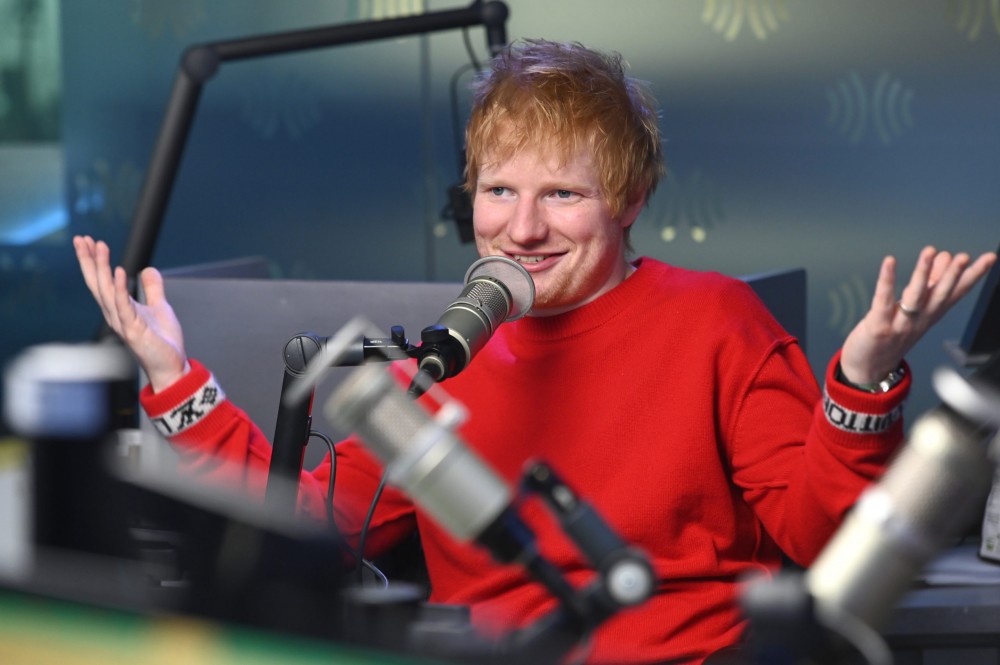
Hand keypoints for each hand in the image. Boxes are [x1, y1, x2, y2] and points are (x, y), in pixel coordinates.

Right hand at [73, 235, 189, 391]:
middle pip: (97, 283)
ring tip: (100, 246)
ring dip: (102, 268)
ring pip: (106, 291)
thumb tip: (148, 269)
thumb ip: (153, 289)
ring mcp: (122, 322)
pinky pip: (124, 305)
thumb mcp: (159, 307)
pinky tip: (118, 271)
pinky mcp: (133, 330)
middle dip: (89, 260)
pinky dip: (119, 288)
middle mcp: (115, 314)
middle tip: (82, 238)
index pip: (101, 281)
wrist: (171, 365)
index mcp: (119, 308)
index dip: (94, 261)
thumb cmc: (162, 341)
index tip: (88, 241)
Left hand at [840, 246, 996, 384]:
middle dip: (952, 276)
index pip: (956, 293)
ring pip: (915, 297)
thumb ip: (930, 283)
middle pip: (939, 296)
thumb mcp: (916, 310)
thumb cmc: (892, 336)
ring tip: (931, 252)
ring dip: (923, 274)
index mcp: (931, 315)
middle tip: (963, 256)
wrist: (870, 370)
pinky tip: (889, 262)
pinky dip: (887, 281)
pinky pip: (883, 301)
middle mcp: (920, 320)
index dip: (972, 276)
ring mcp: (900, 325)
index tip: (988, 258)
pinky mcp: (878, 326)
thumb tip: (943, 257)